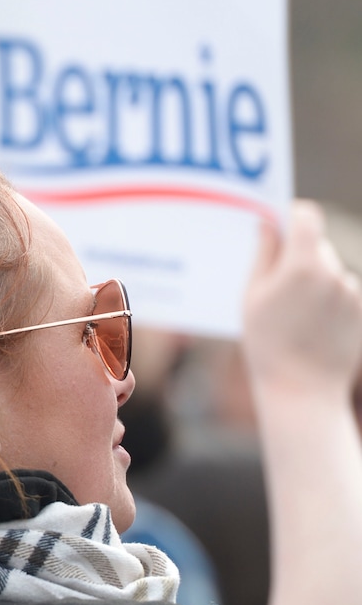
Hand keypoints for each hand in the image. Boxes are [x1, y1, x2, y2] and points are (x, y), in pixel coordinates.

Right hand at [243, 199, 361, 396]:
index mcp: (302, 265)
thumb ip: (264, 255)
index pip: (306, 216)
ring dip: (312, 278)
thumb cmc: (268, 344)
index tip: (278, 224)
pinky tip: (311, 325)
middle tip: (276, 282)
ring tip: (293, 313)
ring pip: (328, 268)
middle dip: (297, 254)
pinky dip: (326, 298)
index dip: (291, 215)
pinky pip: (340, 290)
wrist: (302, 389)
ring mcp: (351, 292)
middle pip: (316, 245)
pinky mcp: (361, 309)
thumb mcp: (253, 297)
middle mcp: (333, 273)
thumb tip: (269, 225)